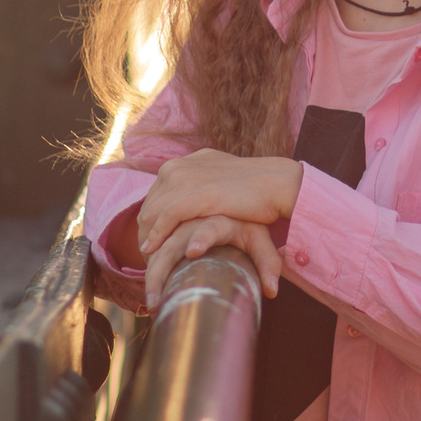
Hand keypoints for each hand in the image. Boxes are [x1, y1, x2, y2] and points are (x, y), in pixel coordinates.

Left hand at [135, 149, 301, 258]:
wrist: (275, 182)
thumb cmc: (252, 187)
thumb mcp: (218, 180)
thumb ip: (200, 187)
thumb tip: (190, 201)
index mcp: (183, 163)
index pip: (155, 194)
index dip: (151, 220)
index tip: (152, 240)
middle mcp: (179, 167)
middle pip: (149, 205)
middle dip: (145, 231)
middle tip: (148, 255)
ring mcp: (186, 178)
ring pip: (152, 212)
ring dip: (147, 237)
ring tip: (150, 258)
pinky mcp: (197, 193)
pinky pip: (166, 217)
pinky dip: (156, 235)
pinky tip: (153, 250)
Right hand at [144, 215, 282, 310]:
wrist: (232, 194)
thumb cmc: (245, 223)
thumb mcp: (258, 240)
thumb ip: (267, 262)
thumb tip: (272, 291)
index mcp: (222, 219)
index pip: (211, 228)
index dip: (202, 238)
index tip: (193, 253)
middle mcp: (196, 214)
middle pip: (172, 242)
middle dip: (159, 272)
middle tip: (155, 304)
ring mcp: (178, 212)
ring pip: (156, 240)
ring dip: (149, 266)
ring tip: (152, 299)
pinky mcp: (166, 208)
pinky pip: (149, 227)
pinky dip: (146, 249)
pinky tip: (149, 274)